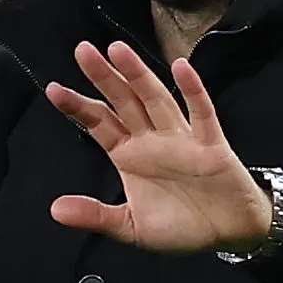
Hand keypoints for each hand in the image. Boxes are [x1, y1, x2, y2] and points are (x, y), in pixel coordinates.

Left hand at [44, 41, 270, 253]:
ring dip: (139, 76)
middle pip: (123, 102)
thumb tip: (55, 210)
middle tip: (82, 51)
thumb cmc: (182, 225)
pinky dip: (193, 90)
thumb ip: (96, 215)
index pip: (99, 124)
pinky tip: (181, 68)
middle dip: (104, 77)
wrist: (229, 232)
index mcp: (129, 156)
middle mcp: (152, 140)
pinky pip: (201, 114)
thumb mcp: (131, 227)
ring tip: (118, 51)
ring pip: (156, 100)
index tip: (53, 89)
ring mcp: (181, 138)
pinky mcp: (210, 144)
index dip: (78, 107)